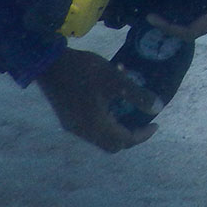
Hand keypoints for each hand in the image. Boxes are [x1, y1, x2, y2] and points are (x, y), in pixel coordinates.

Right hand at [35, 47, 162, 151]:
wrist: (49, 63)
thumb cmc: (84, 70)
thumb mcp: (115, 79)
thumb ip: (137, 95)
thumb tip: (157, 108)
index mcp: (96, 125)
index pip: (125, 140)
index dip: (143, 134)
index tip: (156, 123)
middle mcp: (84, 131)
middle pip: (112, 144)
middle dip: (131, 134)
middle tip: (142, 120)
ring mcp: (73, 126)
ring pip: (101, 137)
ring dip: (118, 126)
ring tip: (128, 107)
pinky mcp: (68, 118)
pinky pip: (92, 128)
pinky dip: (106, 120)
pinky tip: (110, 99)